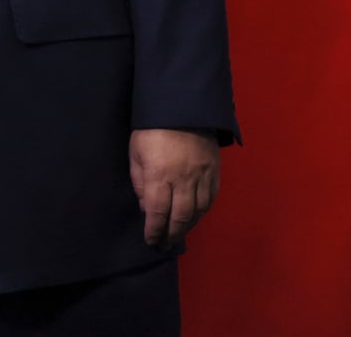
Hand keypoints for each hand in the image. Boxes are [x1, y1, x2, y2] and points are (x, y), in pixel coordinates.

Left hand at [129, 128, 220, 247]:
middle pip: (180, 217)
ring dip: (188, 226)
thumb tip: (147, 207)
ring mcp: (202, 176)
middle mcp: (183, 180)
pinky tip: (195, 217)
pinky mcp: (215, 171)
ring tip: (179, 234)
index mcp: (159, 175)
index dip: (154, 230)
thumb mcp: (135, 153)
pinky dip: (203, 212)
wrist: (182, 107)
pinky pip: (211, 199)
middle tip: (165, 245)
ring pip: (198, 211)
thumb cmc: (150, 129)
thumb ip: (140, 182)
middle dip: (172, 234)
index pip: (157, 212)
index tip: (151, 241)